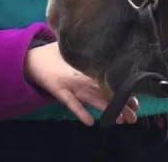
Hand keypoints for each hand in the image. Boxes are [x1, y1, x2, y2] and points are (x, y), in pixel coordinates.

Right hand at [24, 42, 138, 125]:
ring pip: (92, 100)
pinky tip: (90, 122)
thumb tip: (111, 46)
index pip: (110, 79)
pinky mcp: (59, 93)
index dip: (123, 90)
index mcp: (88, 65)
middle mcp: (82, 76)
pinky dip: (81, 113)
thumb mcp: (75, 50)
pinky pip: (72, 105)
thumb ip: (91, 52)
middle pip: (105, 91)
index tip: (136, 100)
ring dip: (107, 110)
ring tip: (121, 120)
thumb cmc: (56, 54)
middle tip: (134, 116)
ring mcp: (70, 85)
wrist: (32, 59)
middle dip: (121, 104)